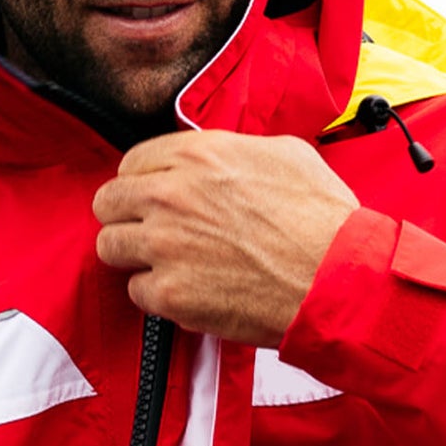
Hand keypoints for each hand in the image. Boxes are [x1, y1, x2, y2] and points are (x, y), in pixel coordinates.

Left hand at [92, 132, 359, 344]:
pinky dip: (158, 294)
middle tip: (148, 230)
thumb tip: (221, 157)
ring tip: (166, 263)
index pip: (131, 162)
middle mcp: (171, 195)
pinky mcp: (169, 292)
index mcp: (197, 155)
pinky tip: (189, 290)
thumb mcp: (286, 154)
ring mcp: (165, 245)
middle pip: (108, 202)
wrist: (337, 279)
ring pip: (110, 246)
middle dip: (126, 216)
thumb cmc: (322, 220)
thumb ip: (236, 150)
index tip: (152, 197)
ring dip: (134, 255)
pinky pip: (136, 291)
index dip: (142, 182)